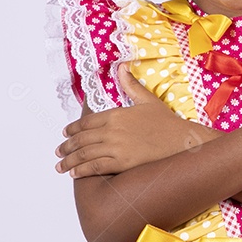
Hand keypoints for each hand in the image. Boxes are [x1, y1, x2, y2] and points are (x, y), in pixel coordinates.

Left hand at [55, 63, 214, 177]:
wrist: (182, 141)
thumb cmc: (167, 122)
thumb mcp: (147, 100)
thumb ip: (130, 85)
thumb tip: (121, 67)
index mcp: (116, 114)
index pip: (86, 122)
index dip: (72, 129)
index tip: (65, 134)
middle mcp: (113, 130)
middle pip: (81, 139)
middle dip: (66, 146)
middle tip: (59, 151)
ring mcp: (116, 147)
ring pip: (85, 154)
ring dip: (69, 161)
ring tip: (61, 165)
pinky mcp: (122, 163)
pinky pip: (96, 167)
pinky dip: (82, 170)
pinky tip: (74, 173)